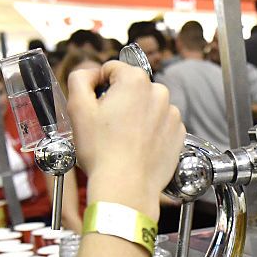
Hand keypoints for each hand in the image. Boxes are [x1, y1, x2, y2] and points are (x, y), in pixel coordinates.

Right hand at [67, 61, 184, 216]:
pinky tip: (138, 146)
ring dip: (136, 116)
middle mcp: (159, 92)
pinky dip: (151, 131)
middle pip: (132, 87)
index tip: (95, 106)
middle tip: (108, 126)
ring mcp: (172, 114)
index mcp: (135, 79)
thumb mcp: (78, 108)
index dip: (99, 86)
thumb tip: (89, 72)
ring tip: (123, 139)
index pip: (112, 69)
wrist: (126, 187)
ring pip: (148, 106)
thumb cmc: (101, 151)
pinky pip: (161, 124)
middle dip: (120, 100)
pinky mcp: (179, 134)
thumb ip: (79, 79)